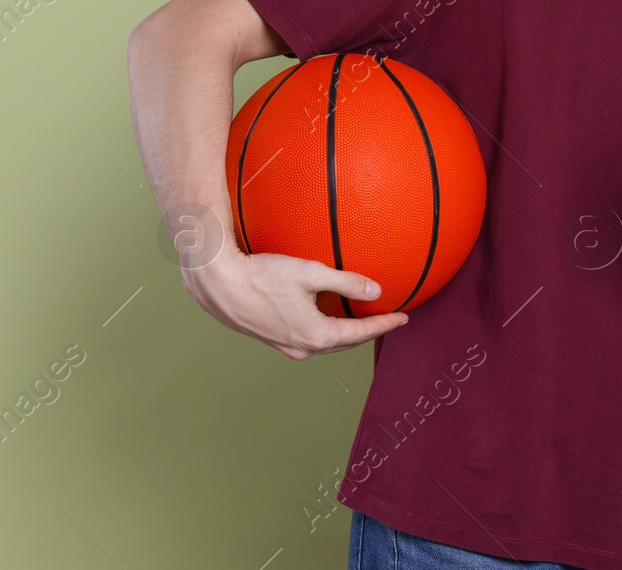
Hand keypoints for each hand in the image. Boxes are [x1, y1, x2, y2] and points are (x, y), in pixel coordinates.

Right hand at [184, 247, 407, 360]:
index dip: (384, 325)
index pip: (361, 334)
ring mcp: (284, 345)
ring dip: (345, 335)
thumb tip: (376, 290)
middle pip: (344, 343)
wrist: (218, 282)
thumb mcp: (311, 273)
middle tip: (387, 322)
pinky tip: (324, 319)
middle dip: (367, 333)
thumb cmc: (263, 275)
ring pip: (325, 343)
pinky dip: (324, 331)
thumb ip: (347, 282)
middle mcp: (301, 347)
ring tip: (362, 323)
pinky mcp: (269, 338)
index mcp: (315, 334)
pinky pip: (306, 338)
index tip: (404, 318)